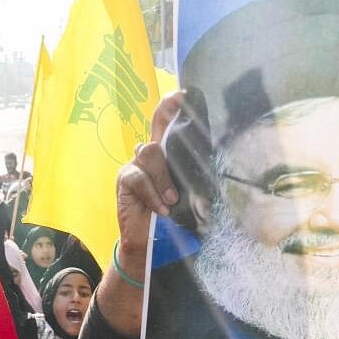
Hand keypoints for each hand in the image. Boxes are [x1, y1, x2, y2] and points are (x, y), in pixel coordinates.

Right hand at [116, 91, 183, 257]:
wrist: (147, 243)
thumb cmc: (170, 218)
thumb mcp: (184, 195)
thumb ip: (189, 178)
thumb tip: (214, 168)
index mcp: (165, 156)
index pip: (165, 124)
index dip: (171, 107)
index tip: (183, 94)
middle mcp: (149, 156)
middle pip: (157, 130)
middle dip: (167, 121)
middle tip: (177, 111)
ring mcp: (135, 166)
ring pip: (151, 153)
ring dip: (164, 178)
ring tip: (172, 200)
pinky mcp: (125, 180)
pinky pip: (139, 178)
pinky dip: (152, 194)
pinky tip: (160, 208)